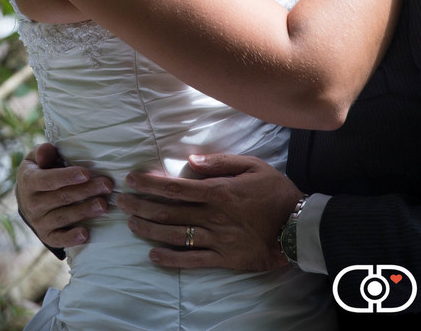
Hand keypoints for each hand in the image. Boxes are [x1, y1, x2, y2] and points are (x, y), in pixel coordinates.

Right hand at [16, 143, 113, 247]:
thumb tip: (45, 150)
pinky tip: (85, 234)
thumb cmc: (39, 171)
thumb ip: (43, 152)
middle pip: (61, 197)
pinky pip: (58, 239)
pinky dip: (71, 238)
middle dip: (85, 191)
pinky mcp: (46, 236)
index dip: (66, 177)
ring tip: (103, 205)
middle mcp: (32, 203)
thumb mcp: (36, 159)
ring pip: (63, 217)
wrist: (27, 198)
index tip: (86, 173)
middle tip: (107, 185)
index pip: (48, 180)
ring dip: (84, 211)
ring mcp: (38, 221)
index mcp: (29, 181)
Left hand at [116, 154, 300, 270]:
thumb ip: (220, 162)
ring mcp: (217, 239)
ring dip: (149, 230)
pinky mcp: (224, 259)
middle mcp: (212, 216)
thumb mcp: (252, 166)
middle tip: (121, 202)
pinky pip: (192, 260)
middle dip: (140, 206)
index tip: (131, 180)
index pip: (174, 187)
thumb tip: (192, 159)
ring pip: (175, 236)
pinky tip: (153, 255)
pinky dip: (170, 259)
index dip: (149, 183)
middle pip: (168, 212)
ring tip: (131, 225)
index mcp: (217, 192)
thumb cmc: (276, 192)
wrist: (299, 226)